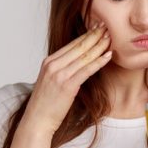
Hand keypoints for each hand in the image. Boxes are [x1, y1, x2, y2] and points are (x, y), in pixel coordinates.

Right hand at [23, 20, 111, 135]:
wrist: (37, 120)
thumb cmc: (45, 104)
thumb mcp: (50, 81)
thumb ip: (61, 70)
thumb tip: (77, 64)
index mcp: (49, 62)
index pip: (71, 44)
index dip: (86, 35)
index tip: (97, 27)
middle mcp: (53, 65)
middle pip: (79, 46)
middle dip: (94, 35)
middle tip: (107, 26)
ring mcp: (60, 74)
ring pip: (84, 56)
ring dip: (99, 45)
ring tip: (111, 38)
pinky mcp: (68, 85)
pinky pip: (87, 70)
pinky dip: (99, 61)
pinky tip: (108, 55)